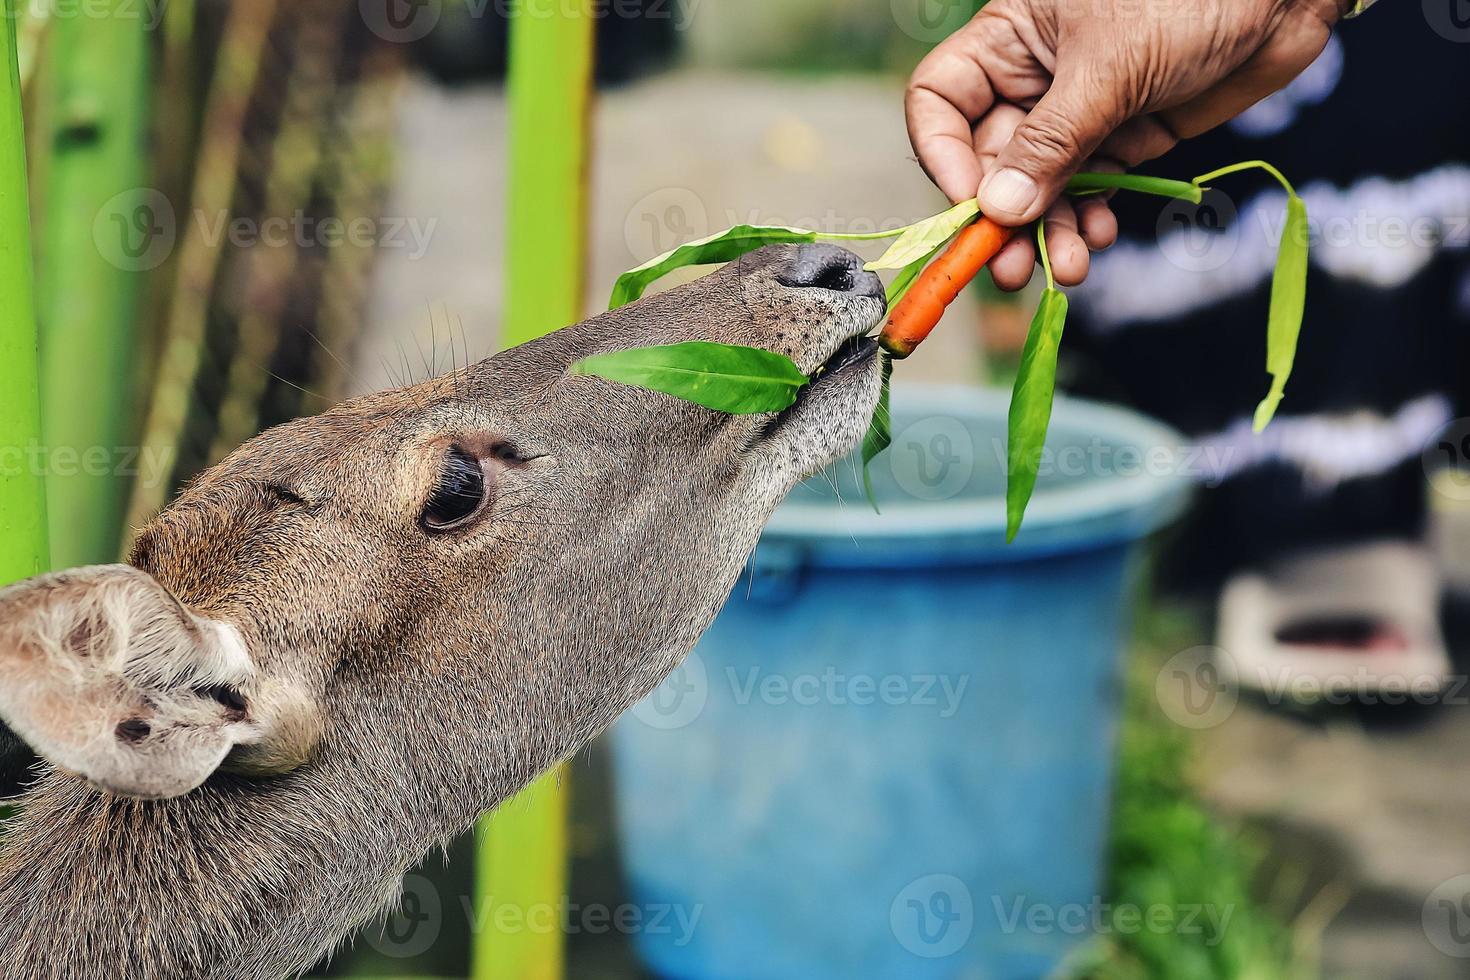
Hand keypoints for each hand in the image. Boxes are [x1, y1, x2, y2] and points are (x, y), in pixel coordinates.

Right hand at [906, 0, 1343, 288]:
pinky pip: (1090, 189)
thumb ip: (1052, 142)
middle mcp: (1036, 77)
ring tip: (1068, 268)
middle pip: (990, 158)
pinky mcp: (1126, 135)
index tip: (973, 205)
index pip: (942, 101)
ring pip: (1041, 184)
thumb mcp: (1110, 66)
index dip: (945, 157)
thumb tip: (999, 209)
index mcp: (1011, 37)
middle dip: (1003, 216)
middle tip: (1010, 269)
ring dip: (1049, 230)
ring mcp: (1081, 109)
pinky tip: (1100, 237)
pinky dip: (1089, 219)